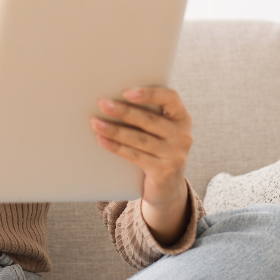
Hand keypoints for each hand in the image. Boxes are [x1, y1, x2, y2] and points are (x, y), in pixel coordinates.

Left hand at [90, 86, 193, 245]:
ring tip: (95, 123)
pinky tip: (102, 140)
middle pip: (149, 120)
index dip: (149, 93)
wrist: (167, 187)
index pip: (170, 98)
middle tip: (102, 104)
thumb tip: (112, 99)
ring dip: (115, 130)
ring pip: (140, 139)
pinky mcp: (164, 171)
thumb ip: (147, 115)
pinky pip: (135, 156)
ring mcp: (175, 155)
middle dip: (123, 111)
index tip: (126, 92)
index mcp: (182, 118)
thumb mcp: (160, 131)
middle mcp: (183, 135)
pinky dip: (116, 147)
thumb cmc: (157, 149)